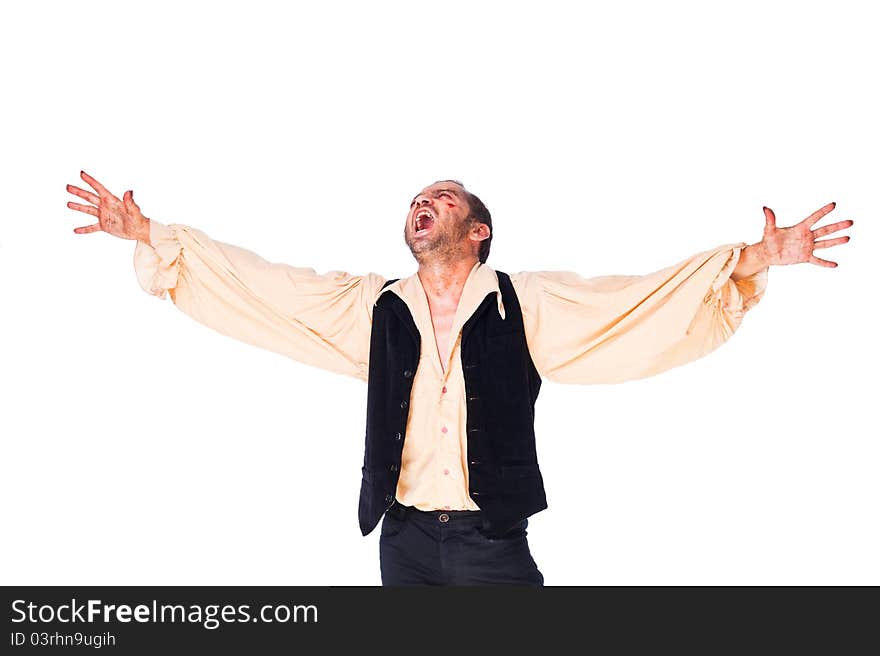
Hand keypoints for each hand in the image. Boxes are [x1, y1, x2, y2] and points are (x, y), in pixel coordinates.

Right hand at [67, 170, 149, 242]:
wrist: (140, 231)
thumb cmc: (139, 219)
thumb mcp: (134, 211)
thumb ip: (130, 202)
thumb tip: (129, 191)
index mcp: (112, 201)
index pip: (99, 188)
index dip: (90, 181)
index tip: (81, 173)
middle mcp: (106, 206)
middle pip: (90, 197)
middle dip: (79, 192)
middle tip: (68, 187)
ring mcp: (104, 216)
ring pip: (88, 210)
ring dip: (78, 207)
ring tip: (68, 204)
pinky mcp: (104, 226)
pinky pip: (92, 227)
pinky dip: (84, 229)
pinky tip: (76, 230)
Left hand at [732, 202, 853, 279]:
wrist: (767, 253)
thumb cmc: (768, 240)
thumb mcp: (769, 229)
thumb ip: (770, 219)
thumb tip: (765, 208)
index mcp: (800, 228)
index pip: (814, 218)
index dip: (823, 211)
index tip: (834, 204)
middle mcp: (806, 236)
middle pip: (825, 230)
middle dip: (838, 226)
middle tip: (850, 222)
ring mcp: (807, 247)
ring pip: (825, 243)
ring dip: (836, 241)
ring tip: (848, 238)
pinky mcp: (804, 257)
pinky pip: (817, 261)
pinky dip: (825, 263)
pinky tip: (835, 265)